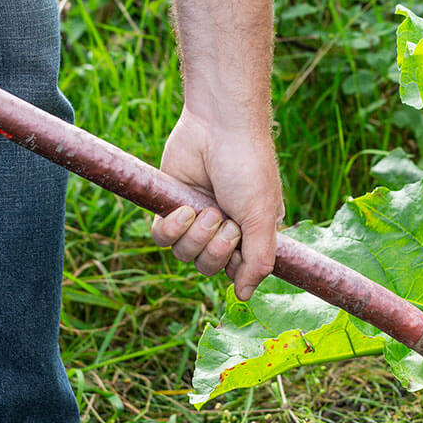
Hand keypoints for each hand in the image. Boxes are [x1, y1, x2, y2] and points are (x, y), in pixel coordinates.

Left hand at [150, 109, 283, 299]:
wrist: (218, 125)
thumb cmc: (248, 167)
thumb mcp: (261, 217)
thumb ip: (258, 260)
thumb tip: (245, 297)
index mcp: (252, 233)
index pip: (239, 272)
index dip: (237, 266)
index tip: (242, 245)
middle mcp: (224, 228)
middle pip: (208, 267)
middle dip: (216, 249)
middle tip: (225, 220)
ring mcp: (196, 218)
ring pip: (184, 255)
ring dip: (195, 236)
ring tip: (205, 210)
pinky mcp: (171, 206)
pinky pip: (161, 237)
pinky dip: (170, 228)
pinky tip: (183, 209)